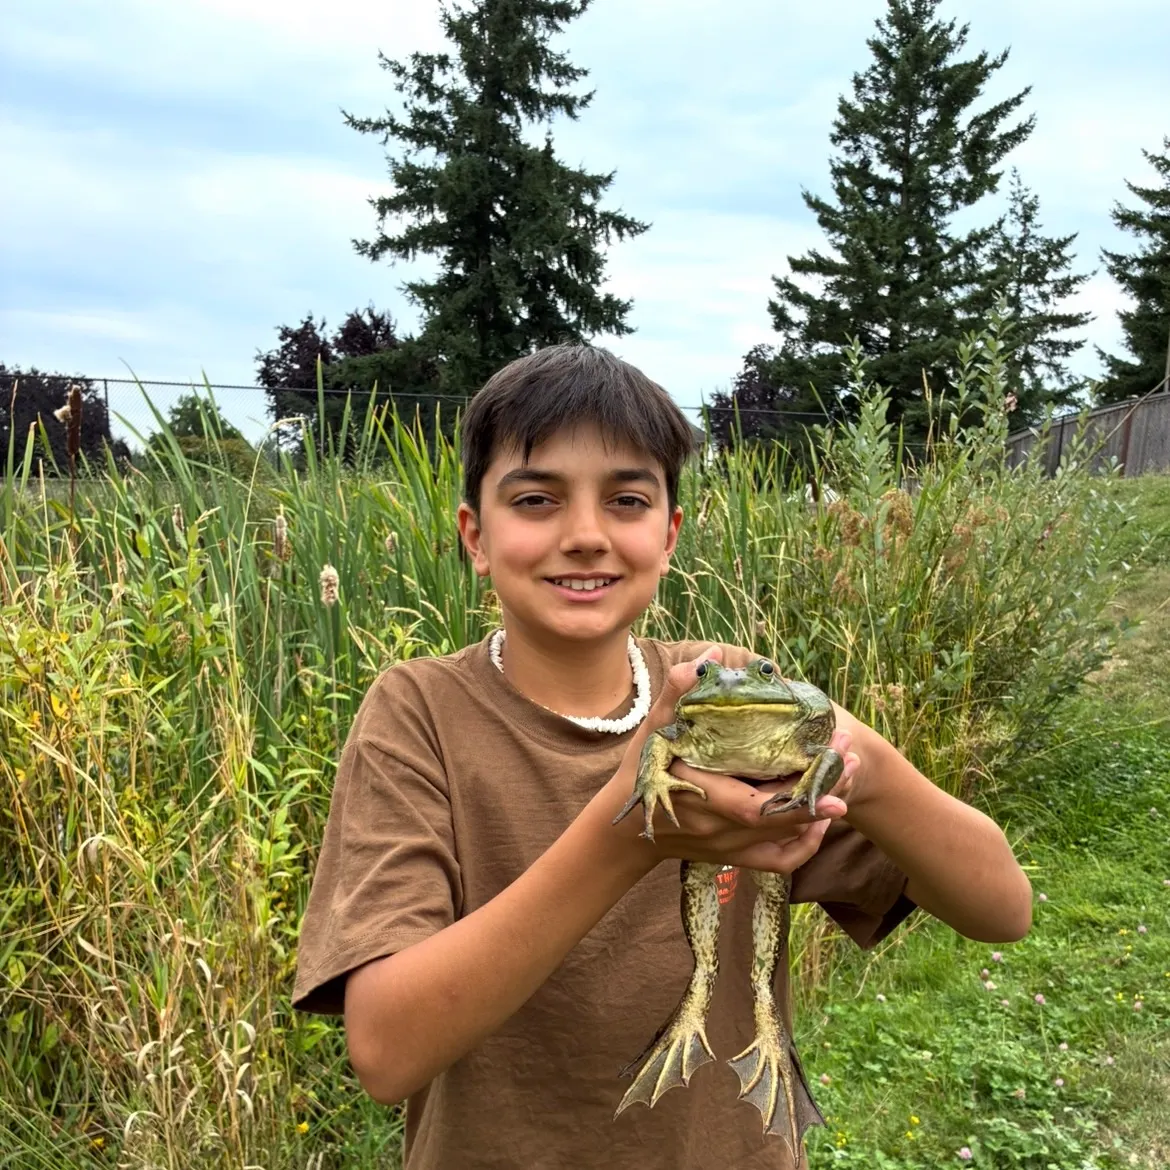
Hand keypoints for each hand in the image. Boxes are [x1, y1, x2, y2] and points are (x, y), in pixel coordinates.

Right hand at [602, 646, 860, 874]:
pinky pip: (780, 860)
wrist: (626, 832)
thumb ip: (677, 693)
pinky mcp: (734, 858)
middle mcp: (719, 827)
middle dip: (822, 788)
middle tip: (851, 757)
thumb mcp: (652, 730)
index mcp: (701, 795)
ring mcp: (729, 846)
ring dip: (822, 810)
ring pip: (787, 837)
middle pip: (782, 819)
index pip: (757, 804)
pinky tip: (821, 818)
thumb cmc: (639, 773)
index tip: (832, 757)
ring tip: (848, 775)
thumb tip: (710, 657)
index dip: (799, 789)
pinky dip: (806, 843)